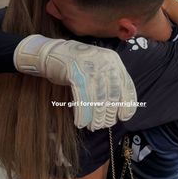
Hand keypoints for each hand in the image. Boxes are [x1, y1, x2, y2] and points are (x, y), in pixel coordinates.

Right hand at [14, 35, 136, 130]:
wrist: (50, 52)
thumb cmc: (75, 65)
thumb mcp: (98, 67)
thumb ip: (109, 82)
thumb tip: (117, 108)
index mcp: (113, 60)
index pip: (126, 85)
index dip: (127, 104)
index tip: (123, 117)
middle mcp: (105, 62)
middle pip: (112, 94)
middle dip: (109, 113)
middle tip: (103, 125)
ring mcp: (90, 66)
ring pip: (98, 98)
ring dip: (96, 117)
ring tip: (93, 126)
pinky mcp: (76, 72)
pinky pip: (82, 98)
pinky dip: (82, 113)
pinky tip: (80, 122)